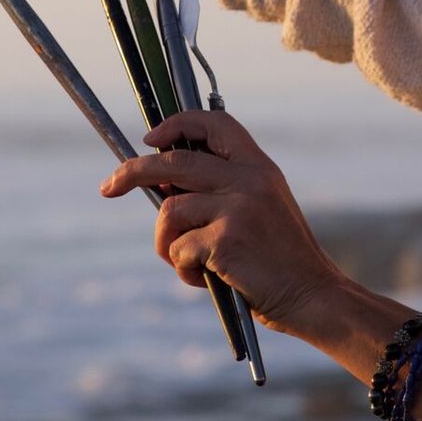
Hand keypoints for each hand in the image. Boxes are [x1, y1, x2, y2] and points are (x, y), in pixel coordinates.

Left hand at [100, 110, 347, 337]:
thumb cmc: (279, 261)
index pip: (215, 124)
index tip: (151, 139)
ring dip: (166, 242)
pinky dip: (184, 269)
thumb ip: (222, 192)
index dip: (178, 124)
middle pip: (174, 160)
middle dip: (133, 172)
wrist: (312, 296)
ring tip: (187, 264)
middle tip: (108, 187)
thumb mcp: (261, 211)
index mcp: (260, 167)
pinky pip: (179, 248)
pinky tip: (209, 281)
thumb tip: (162, 185)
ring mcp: (237, 208)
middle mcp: (249, 179)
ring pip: (169, 210)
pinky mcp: (225, 240)